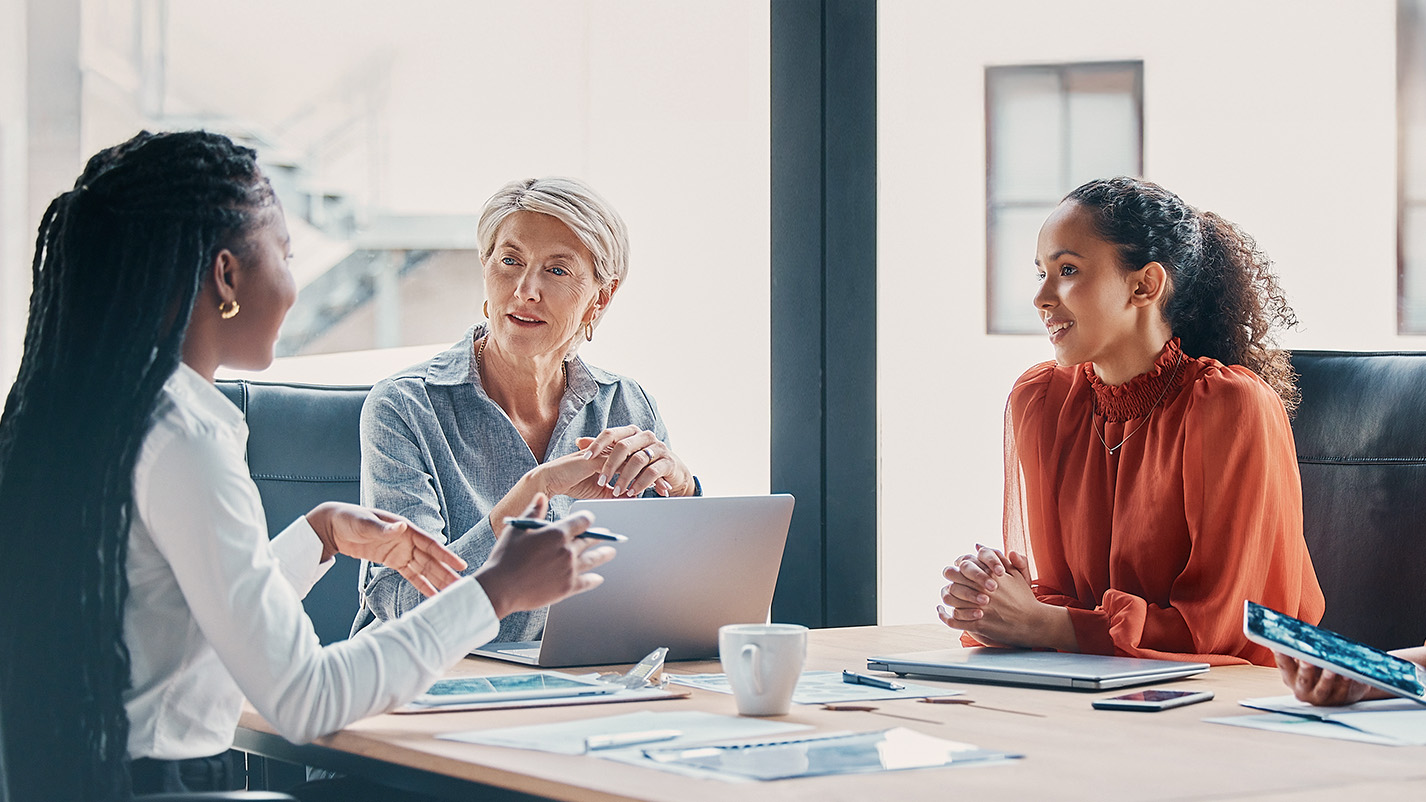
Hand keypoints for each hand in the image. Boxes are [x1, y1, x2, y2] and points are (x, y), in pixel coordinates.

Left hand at [306, 502, 465, 596]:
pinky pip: (411, 575)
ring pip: (424, 569)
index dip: (445, 555)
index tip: (461, 565)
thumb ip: (383, 528)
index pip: (429, 544)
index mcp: (405, 529)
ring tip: (453, 593)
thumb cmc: (349, 519)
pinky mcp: (393, 561)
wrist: (333, 526)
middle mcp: (407, 541)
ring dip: (438, 580)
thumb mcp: (364, 523)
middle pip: (431, 560)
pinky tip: (433, 595)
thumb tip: (402, 527)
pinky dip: (422, 585)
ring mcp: (401, 552)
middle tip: (462, 586)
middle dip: (446, 573)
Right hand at [473, 493, 616, 619]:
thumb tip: (541, 496)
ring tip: (611, 552)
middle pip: (589, 540)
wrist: (500, 587)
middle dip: (599, 536)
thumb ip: (533, 512)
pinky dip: (593, 580)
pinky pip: (586, 582)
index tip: (588, 519)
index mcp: (557, 533)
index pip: (582, 521)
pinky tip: (598, 578)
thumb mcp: (517, 529)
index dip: (587, 519)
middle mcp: (567, 550)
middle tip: (608, 535)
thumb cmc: (506, 557)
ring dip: (603, 555)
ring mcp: (569, 570)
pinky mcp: (567, 588)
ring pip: (592, 560)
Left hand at [578, 426, 695, 497]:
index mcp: (632, 432)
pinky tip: (632, 492)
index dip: (597, 444)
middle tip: (601, 480)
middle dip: (610, 465)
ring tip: (617, 491)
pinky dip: (640, 483)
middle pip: (623, 446)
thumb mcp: (623, 455)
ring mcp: (659, 448)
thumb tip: (579, 441)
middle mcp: (646, 436)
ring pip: (637, 460)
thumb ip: (603, 448)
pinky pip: (652, 472)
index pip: (611, 433)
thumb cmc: (644, 463)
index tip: (585, 458)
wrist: (673, 473)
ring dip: (625, 477)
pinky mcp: (668, 462)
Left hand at [940, 551, 1075, 650]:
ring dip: (947, 596)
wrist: (1033, 623)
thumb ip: (999, 558)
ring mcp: (980, 607)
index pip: (964, 564)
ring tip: (946, 596)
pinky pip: (954, 620)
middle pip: (953, 577)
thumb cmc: (1025, 598)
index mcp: (990, 575)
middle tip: (951, 582)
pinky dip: (945, 616)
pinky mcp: (979, 623)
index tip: (959, 569)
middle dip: (950, 578)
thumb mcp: (1017, 574)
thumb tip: (978, 545)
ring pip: (951, 598)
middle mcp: (983, 589)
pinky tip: (942, 612)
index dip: (959, 566)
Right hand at [1275, 654, 1373, 706]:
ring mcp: (1321, 697)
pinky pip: (1343, 690)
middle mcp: (1303, 690)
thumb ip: (1294, 650)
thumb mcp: (1301, 663)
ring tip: (1331, 668)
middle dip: (1305, 670)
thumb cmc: (1317, 671)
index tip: (1279, 647)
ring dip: (1326, 679)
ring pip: (1322, 689)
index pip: (1284, 666)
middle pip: (1303, 680)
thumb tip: (1279, 631)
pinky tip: (1348, 674)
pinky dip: (1346, 683)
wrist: (1338, 690)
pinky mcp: (1340, 699)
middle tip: (1306, 660)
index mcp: (1291, 678)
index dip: (1281, 656)